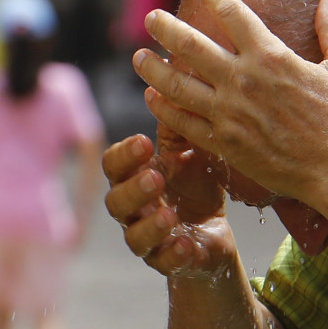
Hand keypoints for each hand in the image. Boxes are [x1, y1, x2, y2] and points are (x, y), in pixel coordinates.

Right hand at [102, 131, 235, 277]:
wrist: (213, 232)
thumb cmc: (194, 185)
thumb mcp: (189, 150)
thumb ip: (178, 120)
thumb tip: (174, 65)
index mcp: (134, 177)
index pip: (114, 165)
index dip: (124, 155)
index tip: (144, 143)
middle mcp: (133, 210)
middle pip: (116, 202)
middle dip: (133, 189)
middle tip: (154, 177)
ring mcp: (148, 239)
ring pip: (134, 236)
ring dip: (149, 225)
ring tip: (169, 214)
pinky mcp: (168, 262)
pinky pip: (163, 263)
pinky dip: (172, 255)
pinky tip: (186, 244)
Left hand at [133, 0, 327, 219]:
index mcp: (271, 57)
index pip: (235, 16)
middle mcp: (243, 81)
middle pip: (191, 47)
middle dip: (166, 28)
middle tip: (150, 18)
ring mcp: (229, 113)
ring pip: (177, 86)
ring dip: (153, 69)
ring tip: (138, 57)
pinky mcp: (223, 143)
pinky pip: (184, 123)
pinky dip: (164, 109)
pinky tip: (152, 97)